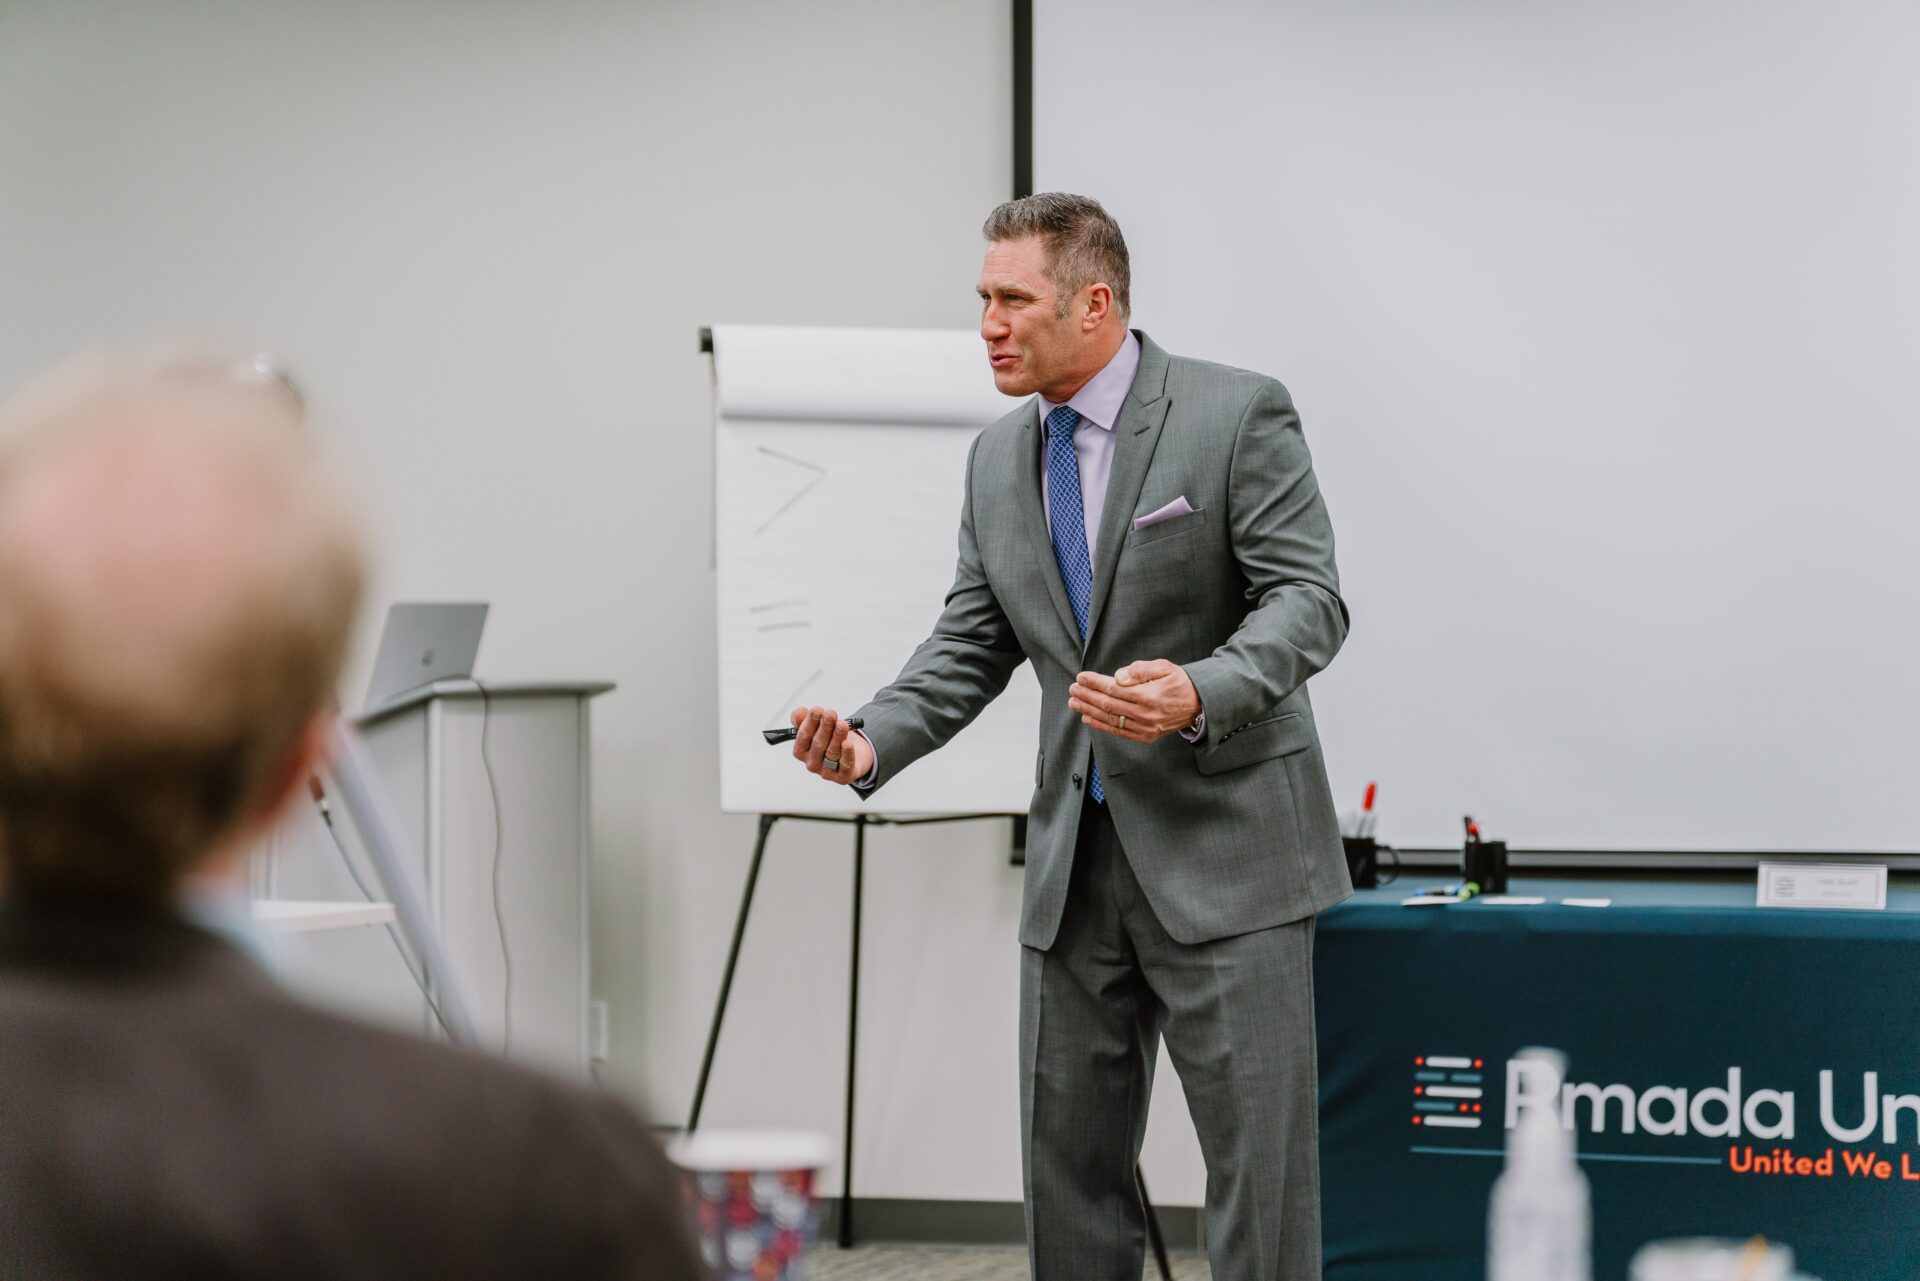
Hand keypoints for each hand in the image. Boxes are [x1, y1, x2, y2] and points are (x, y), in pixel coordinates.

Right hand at [789, 706, 872, 784]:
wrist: (853, 753)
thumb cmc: (829, 738)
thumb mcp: (815, 727)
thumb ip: (803, 719)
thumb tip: (799, 712)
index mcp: (801, 751)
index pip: (803, 737)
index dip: (810, 723)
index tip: (816, 710)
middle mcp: (812, 763)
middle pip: (818, 744)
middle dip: (825, 727)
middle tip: (830, 714)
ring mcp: (827, 771)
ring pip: (832, 752)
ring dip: (837, 736)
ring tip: (842, 724)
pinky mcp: (843, 776)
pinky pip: (845, 764)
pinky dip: (847, 753)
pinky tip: (848, 743)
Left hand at [1068, 659, 1200, 744]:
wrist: (1199, 705)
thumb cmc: (1179, 682)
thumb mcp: (1165, 667)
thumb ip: (1141, 670)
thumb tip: (1118, 676)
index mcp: (1149, 696)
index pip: (1114, 689)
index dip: (1095, 683)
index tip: (1081, 677)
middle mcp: (1146, 714)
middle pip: (1108, 705)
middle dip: (1087, 696)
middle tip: (1073, 688)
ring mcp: (1145, 728)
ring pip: (1110, 719)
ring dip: (1089, 710)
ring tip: (1074, 702)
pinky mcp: (1145, 737)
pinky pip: (1118, 731)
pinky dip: (1100, 725)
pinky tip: (1087, 717)